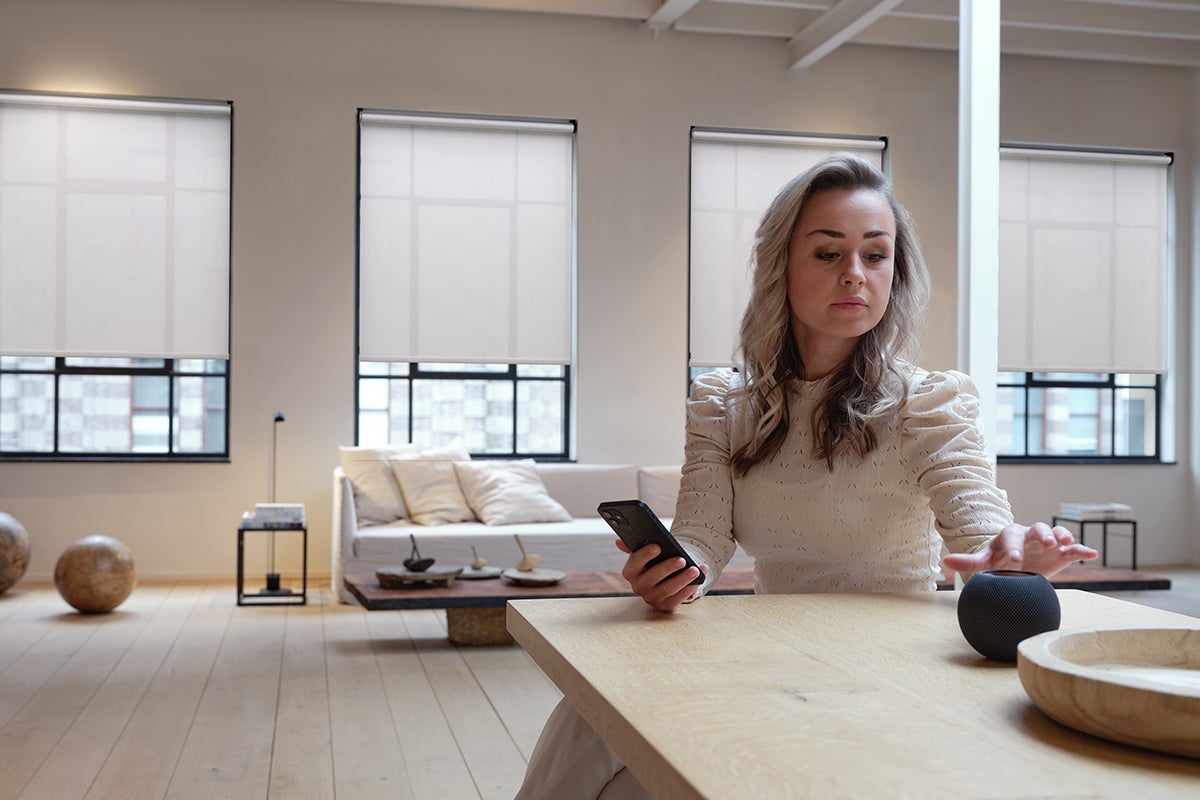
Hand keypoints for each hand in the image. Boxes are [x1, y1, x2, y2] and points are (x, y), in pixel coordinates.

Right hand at [615, 538, 707, 611]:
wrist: (666, 577)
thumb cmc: (655, 561)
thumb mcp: (645, 553)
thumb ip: (634, 546)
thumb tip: (619, 542)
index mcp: (630, 572)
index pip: (633, 564)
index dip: (644, 555)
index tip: (657, 546)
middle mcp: (638, 587)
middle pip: (652, 578)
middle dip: (667, 568)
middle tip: (681, 559)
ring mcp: (652, 598)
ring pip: (667, 589)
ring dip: (682, 579)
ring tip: (695, 569)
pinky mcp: (666, 606)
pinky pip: (678, 599)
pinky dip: (690, 588)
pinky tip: (700, 578)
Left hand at [941, 522, 1097, 578]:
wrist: (1015, 566)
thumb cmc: (997, 561)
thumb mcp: (984, 562)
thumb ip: (968, 562)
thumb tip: (944, 563)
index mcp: (1010, 536)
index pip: (1011, 536)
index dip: (1014, 546)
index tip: (1015, 560)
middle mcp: (1030, 536)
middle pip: (1037, 528)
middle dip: (1043, 534)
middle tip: (1048, 543)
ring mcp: (1047, 543)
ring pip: (1056, 533)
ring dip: (1063, 536)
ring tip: (1068, 544)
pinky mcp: (1061, 554)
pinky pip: (1073, 549)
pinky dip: (1081, 550)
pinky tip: (1091, 553)